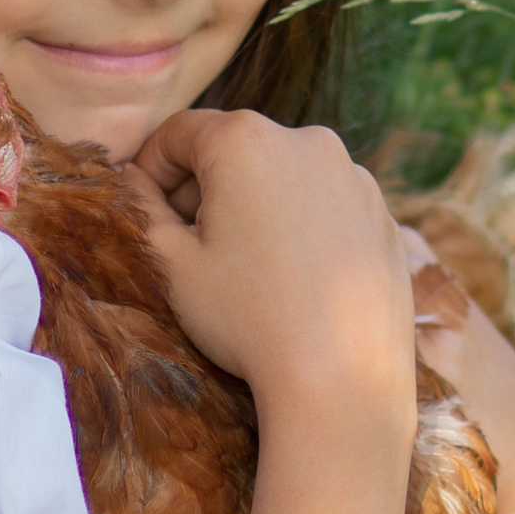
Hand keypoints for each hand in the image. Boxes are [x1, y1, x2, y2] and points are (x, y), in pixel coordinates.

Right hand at [124, 109, 416, 416]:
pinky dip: (304, 228)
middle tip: (192, 249)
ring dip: (257, 208)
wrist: (341, 379)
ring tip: (248, 271)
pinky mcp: (383, 214)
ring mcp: (354, 177)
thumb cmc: (248, 318)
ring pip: (285, 177)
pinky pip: (327, 206)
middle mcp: (308, 141)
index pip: (179, 134)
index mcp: (247, 140)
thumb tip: (131, 179)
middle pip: (236, 150)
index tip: (146, 213)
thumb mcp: (173, 264)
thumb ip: (141, 208)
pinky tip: (295, 281)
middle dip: (206, 190)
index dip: (151, 171)